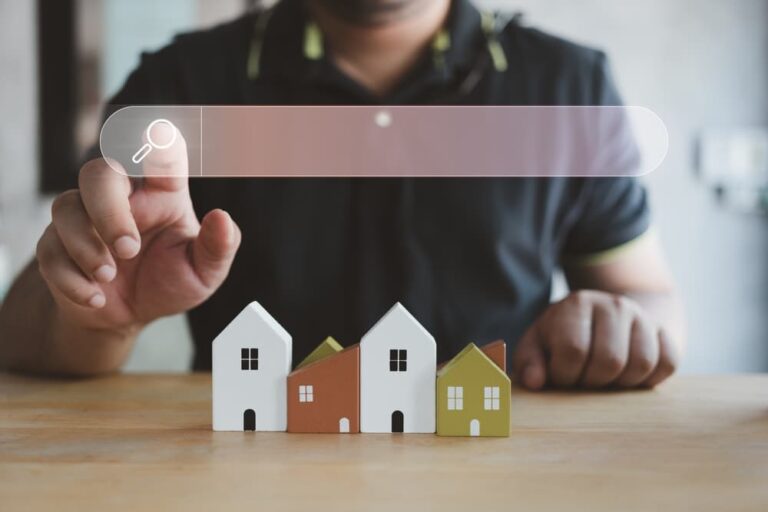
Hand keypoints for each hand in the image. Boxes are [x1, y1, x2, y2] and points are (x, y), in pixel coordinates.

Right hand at [36, 124, 240, 331]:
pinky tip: (96, 297)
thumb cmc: (170, 281)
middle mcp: (122, 198)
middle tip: (128, 249)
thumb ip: (218, 247)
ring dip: (86, 246)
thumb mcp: (204, 272)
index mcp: (163, 193)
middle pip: (99, 174)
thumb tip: (223, 219)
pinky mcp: (56, 246)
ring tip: (109, 276)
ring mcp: (84, 219)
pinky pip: (49, 251)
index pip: (161, 156)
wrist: (130, 316)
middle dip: (108, 211)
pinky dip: (72, 278)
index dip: (160, 142)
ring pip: (65, 207)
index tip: (161, 132)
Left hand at [512, 290, 679, 389]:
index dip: (564, 374)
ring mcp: (642, 316)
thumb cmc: (564, 336)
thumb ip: (529, 361)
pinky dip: (649, 379)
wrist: (605, 315)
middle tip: (584, 379)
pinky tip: (628, 376)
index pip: (573, 350)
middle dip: (593, 382)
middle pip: (610, 361)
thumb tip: (534, 381)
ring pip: (642, 364)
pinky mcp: (664, 331)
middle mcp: (613, 304)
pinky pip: (667, 363)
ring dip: (621, 383)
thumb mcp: (538, 343)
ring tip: (605, 378)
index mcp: (577, 304)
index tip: (561, 375)